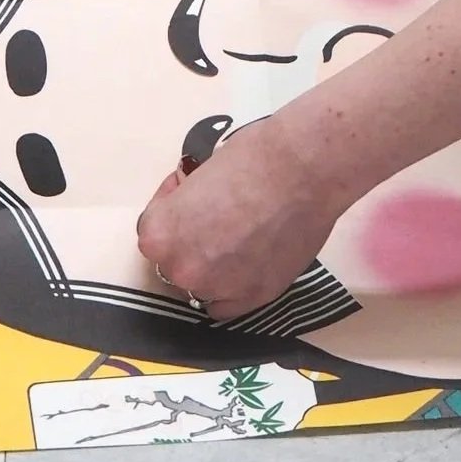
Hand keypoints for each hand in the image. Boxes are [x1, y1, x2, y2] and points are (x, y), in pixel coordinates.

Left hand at [135, 118, 352, 321]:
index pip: (154, 232)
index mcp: (161, 237)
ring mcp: (220, 289)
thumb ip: (188, 203)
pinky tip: (249, 260)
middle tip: (218, 216)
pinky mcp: (256, 297)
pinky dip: (234, 287)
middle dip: (192, 240)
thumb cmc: (252, 156)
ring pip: (204, 284)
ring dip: (214, 265)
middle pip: (177, 262)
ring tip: (242, 236)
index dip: (174, 209)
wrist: (306, 169)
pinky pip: (229, 305)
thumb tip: (192, 206)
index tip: (190, 195)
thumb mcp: (200, 173)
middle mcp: (183, 270)